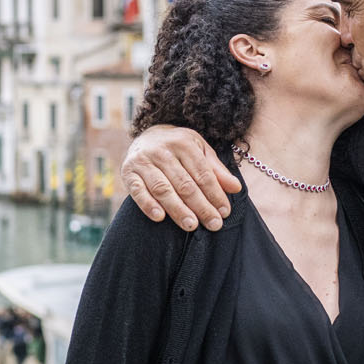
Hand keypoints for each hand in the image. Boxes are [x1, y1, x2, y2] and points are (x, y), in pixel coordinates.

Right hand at [122, 125, 240, 229]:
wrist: (145, 137)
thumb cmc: (178, 148)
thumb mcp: (199, 151)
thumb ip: (216, 169)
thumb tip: (236, 187)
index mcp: (183, 143)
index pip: (202, 173)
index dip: (215, 193)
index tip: (224, 212)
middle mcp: (162, 151)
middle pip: (184, 183)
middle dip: (201, 206)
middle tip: (213, 224)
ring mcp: (143, 161)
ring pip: (163, 188)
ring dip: (178, 209)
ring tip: (191, 225)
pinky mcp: (128, 173)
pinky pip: (138, 191)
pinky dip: (148, 204)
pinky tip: (160, 217)